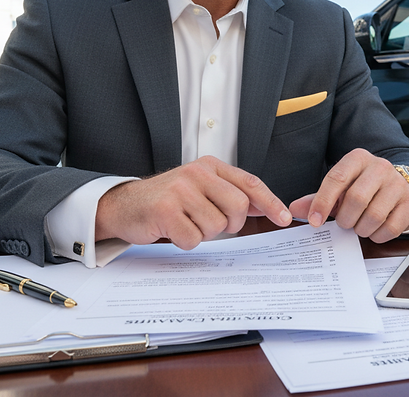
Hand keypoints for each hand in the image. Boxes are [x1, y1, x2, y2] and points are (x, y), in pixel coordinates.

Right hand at [95, 156, 291, 249]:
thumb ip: (230, 195)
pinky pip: (193, 239)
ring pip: (216, 226)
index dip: (270, 202)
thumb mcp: (200, 189)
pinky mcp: (165, 210)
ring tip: (185, 223)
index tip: (284, 218)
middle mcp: (197, 173)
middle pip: (238, 207)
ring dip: (203, 233)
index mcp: (209, 166)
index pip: (249, 183)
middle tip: (210, 223)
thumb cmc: (167, 200)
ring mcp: (180, 190)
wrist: (123, 205)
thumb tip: (267, 207)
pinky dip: (185, 242)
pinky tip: (173, 231)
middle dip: (230, 224)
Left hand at [288, 149, 408, 242]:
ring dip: (361, 229)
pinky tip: (375, 229)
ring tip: (360, 225)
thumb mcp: (338, 189)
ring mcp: (398, 184)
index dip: (322, 203)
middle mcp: (380, 167)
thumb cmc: (362, 188)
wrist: (397, 185)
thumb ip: (316, 199)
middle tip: (345, 223)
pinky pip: (390, 228)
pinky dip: (378, 235)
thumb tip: (294, 210)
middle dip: (345, 219)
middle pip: (356, 199)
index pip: (336, 178)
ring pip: (374, 216)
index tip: (314, 221)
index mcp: (358, 158)